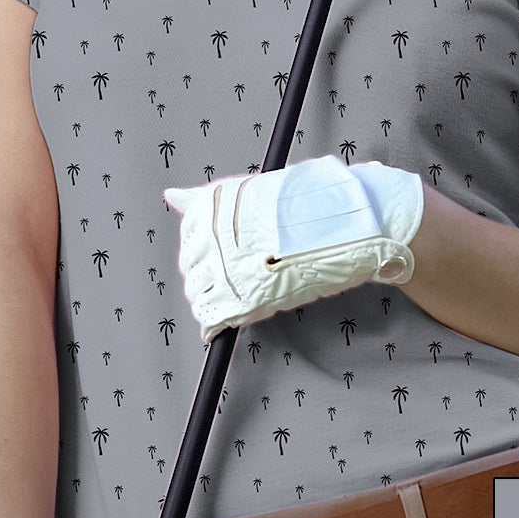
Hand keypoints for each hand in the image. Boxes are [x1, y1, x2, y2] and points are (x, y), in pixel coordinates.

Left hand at [164, 156, 423, 337]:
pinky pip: (213, 316)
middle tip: (231, 278)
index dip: (202, 252)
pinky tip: (218, 325)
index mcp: (214, 206)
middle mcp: (214, 235)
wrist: (347, 223)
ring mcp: (228, 267)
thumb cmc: (307, 205)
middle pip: (190, 267)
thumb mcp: (252, 192)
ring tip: (234, 297)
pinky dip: (214, 323)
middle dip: (205, 276)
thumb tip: (171, 195)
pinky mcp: (245, 297)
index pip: (189, 237)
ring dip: (210, 299)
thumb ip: (208, 200)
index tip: (218, 257)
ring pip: (199, 293)